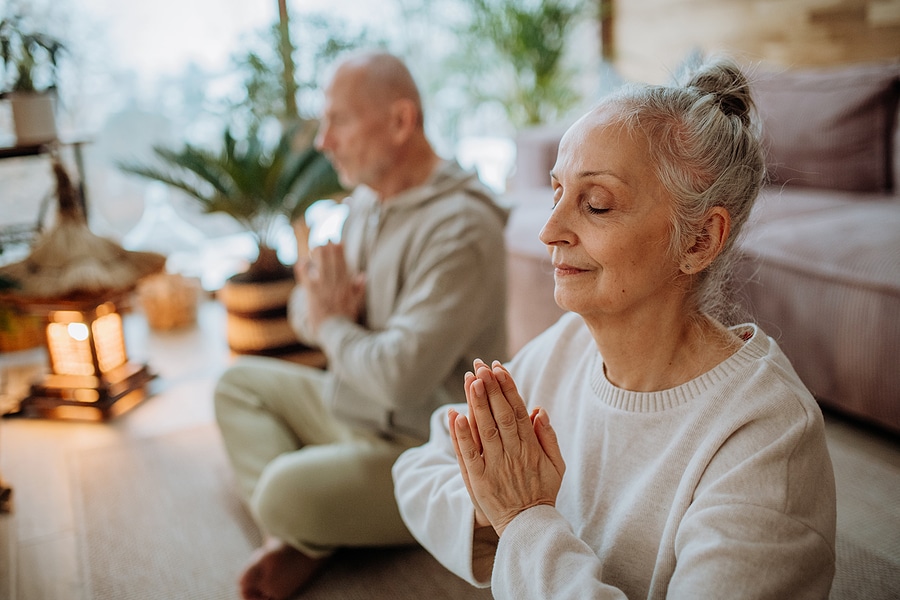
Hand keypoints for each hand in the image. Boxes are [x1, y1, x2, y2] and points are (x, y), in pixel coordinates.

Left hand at [296, 242, 364, 335]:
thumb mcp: (355, 304)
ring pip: (321, 266)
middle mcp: (335, 286)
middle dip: (329, 249)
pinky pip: (306, 276)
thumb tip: (363, 275)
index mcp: (346, 287)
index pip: (343, 265)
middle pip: (332, 262)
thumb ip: (359, 289)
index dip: (341, 252)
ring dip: (318, 255)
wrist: (332, 333)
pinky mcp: (311, 293)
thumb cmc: (344, 319)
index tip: (339, 242)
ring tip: (316, 248)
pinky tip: (303, 262)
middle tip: (327, 240)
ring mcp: (323, 289)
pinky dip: (304, 268)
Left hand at [450, 359, 565, 536]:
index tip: (498, 367)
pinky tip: (456, 415)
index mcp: (531, 447)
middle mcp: (512, 454)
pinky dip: (461, 434)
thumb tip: (539, 409)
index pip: (517, 411)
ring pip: (484, 429)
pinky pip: (468, 454)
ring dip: (477, 403)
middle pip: (500, 415)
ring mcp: (494, 466)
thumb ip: (549, 437)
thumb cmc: (543, 492)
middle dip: (490, 388)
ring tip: (471, 379)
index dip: (507, 388)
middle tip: (480, 365)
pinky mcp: (478, 480)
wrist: (529, 528)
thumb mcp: (557, 465)